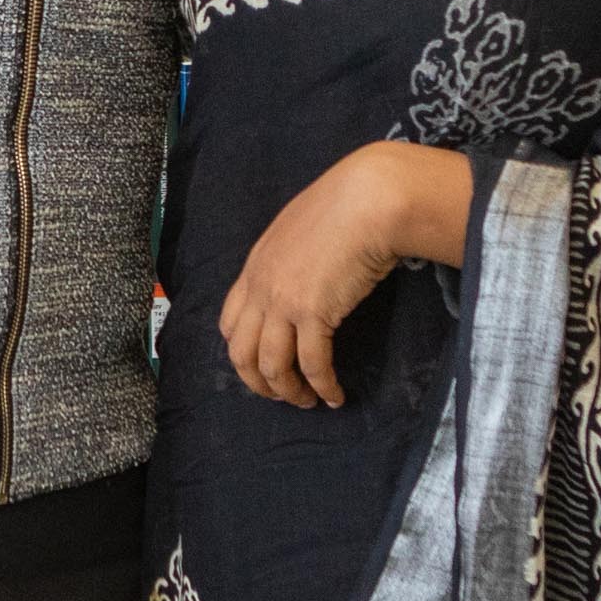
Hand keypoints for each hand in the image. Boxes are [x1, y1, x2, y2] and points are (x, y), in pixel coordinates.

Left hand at [218, 141, 472, 409]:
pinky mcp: (313, 313)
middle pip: (241, 352)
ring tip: (310, 401)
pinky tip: (335, 395)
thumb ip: (290, 259)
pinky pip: (312, 364)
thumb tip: (304, 281)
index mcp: (255, 266)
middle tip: (283, 395)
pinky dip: (322, 385)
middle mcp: (261, 287)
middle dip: (259, 383)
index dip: (243, 352)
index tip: (263, 367)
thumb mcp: (301, 230)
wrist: (369, 198)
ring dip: (290, 392)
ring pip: (272, 366)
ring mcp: (283, 301)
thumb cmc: (346, 205)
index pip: (230, 322)